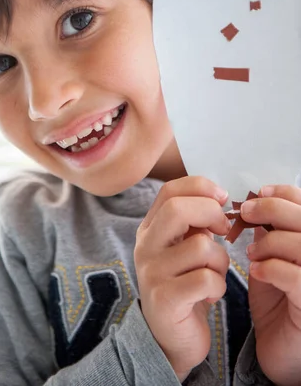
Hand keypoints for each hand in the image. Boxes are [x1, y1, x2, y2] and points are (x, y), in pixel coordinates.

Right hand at [134, 177, 230, 381]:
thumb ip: (194, 222)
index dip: (200, 187)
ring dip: (220, 261)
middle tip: (224, 230)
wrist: (168, 337)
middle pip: (177, 209)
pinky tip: (210, 294)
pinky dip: (218, 286)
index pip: (170, 191)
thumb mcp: (184, 247)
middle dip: (211, 214)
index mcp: (149, 228)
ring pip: (201, 247)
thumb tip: (217, 199)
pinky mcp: (165, 299)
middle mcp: (145, 246)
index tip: (222, 198)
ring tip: (214, 274)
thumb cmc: (183, 284)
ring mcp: (152, 272)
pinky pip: (206, 278)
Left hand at [242, 185, 300, 385]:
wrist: (281, 349)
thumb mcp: (272, 258)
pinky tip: (257, 271)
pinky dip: (273, 268)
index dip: (284, 194)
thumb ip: (270, 232)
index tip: (258, 194)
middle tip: (246, 213)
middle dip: (273, 209)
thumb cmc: (278, 301)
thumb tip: (254, 203)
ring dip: (271, 242)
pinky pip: (297, 277)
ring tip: (251, 252)